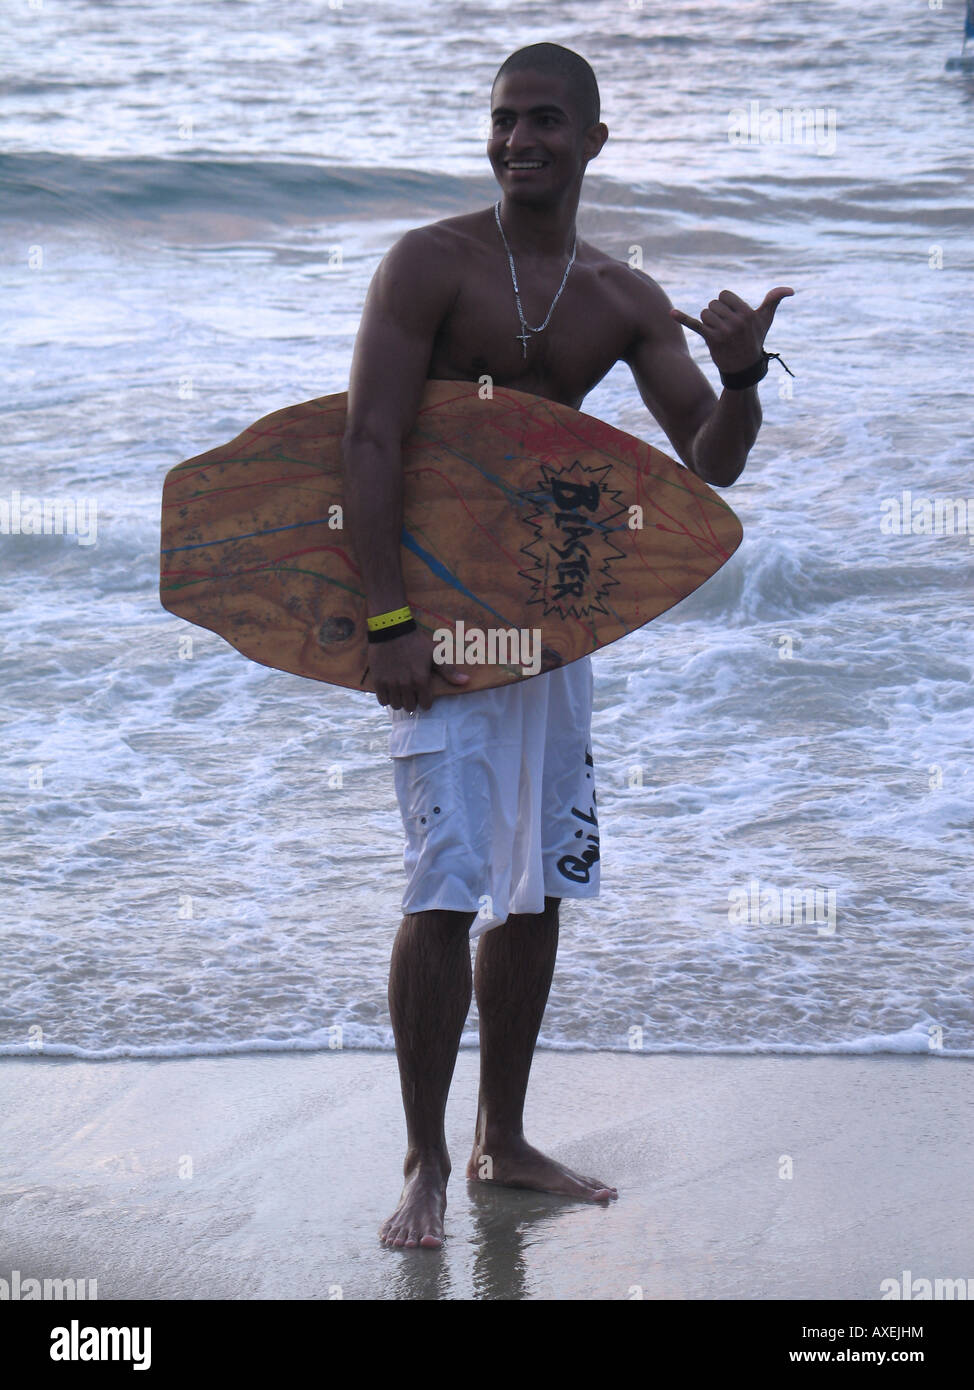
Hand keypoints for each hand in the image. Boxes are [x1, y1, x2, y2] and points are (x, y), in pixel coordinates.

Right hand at [368, 626, 468, 710]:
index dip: (426, 701)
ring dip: (400, 701)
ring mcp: (390, 684)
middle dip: (413, 702)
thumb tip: (466, 682)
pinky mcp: (378, 681)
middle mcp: (405, 685)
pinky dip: (386, 698)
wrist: (392, 630)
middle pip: (410, 707)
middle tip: (412, 694)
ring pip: (396, 705)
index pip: (425, 705)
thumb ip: (449, 671)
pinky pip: (382, 700)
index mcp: (421, 680)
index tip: (424, 696)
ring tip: (401, 693)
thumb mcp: (434, 655)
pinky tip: (390, 690)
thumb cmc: (416, 642)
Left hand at [669, 286, 793, 373]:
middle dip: (716, 314)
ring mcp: (723, 331)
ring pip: (704, 313)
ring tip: (718, 334)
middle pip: (713, 304)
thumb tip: (791, 290)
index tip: (731, 316)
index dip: (724, 304)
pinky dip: (682, 318)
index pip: (723, 295)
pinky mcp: (711, 340)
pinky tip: (670, 313)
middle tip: (725, 328)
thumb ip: (774, 301)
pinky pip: (694, 324)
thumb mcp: (765, 321)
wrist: (744, 369)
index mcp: (747, 313)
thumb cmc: (754, 341)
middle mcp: (736, 321)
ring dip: (707, 322)